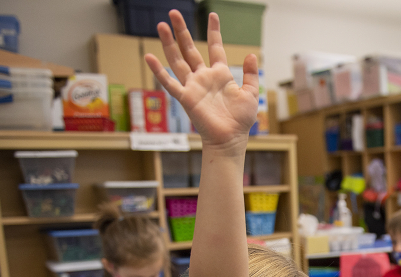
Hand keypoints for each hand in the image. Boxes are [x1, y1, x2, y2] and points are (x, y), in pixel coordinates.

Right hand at [144, 11, 258, 148]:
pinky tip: (149, 57)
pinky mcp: (186, 98)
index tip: (212, 15)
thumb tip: (251, 54)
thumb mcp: (251, 93)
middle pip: (189, 49)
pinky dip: (158, 71)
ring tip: (161, 25)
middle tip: (174, 12)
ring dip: (169, 43)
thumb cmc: (241, 120)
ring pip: (177, 60)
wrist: (231, 138)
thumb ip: (250, 74)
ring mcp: (193, 87)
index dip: (214, 32)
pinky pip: (170, 83)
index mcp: (220, 75)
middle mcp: (203, 77)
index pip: (215, 47)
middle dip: (182, 31)